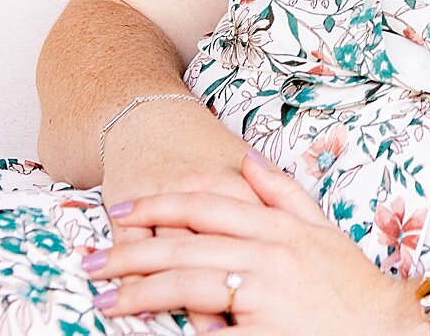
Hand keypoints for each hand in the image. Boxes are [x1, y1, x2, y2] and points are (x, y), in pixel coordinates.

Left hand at [92, 154, 412, 334]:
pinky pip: (207, 326)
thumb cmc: (352, 287)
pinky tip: (142, 333)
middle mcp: (269, 250)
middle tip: (91, 258)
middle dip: (132, 247)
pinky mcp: (262, 329)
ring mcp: (265, 290)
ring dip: (137, 289)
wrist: (391, 329)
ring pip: (187, 279)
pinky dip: (173, 327)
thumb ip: (283, 193)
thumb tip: (247, 159)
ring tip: (102, 299)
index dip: (160, 202)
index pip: (207, 201)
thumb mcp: (321, 230)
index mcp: (278, 225)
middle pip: (186, 239)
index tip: (122, 208)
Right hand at [97, 99, 262, 332]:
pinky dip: (131, 278)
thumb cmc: (203, 146)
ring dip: (171, 292)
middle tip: (225, 329)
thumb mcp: (244, 164)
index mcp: (235, 181)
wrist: (150, 115)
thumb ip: (274, 194)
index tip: (271, 312)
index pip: (251, 235)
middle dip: (216, 295)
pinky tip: (129, 300)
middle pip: (210, 248)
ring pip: (168, 251)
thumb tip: (304, 235)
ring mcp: (160, 198)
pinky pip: (130, 248)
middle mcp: (199, 189)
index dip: (258, 275)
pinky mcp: (125, 207)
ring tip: (174, 325)